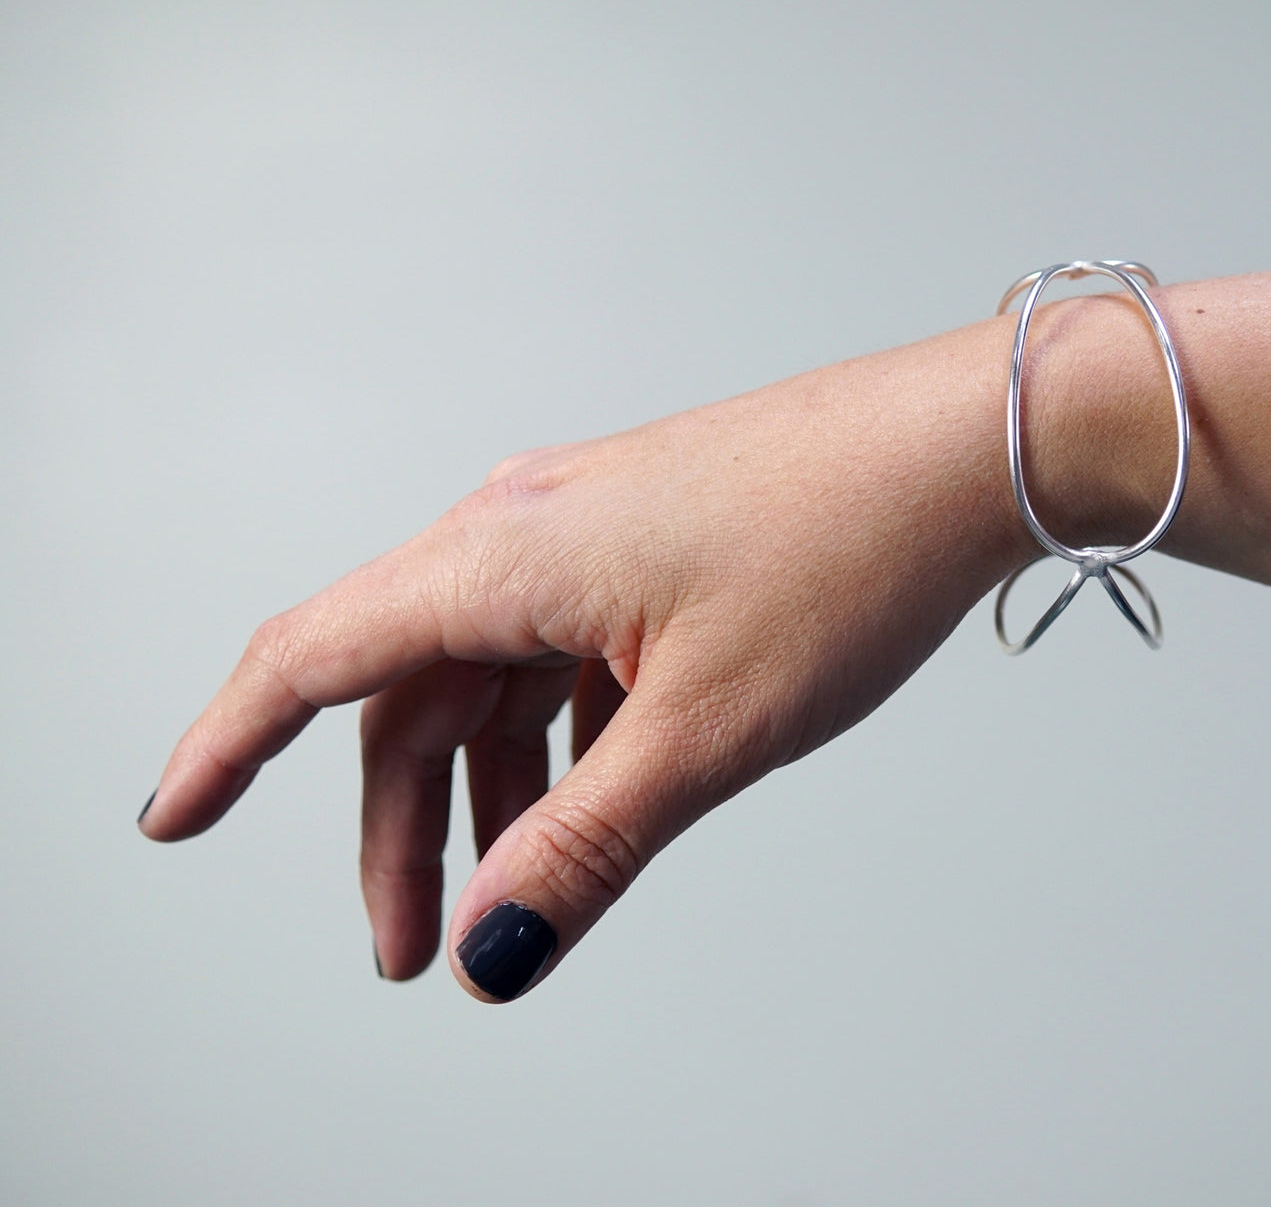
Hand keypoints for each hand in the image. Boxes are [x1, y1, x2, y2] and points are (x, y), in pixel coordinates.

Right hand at [140, 314, 1046, 1000]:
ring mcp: (591, 528)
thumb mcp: (705, 729)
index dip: (229, 746)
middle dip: (400, 826)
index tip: (172, 821)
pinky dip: (561, 734)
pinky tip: (602, 791)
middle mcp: (525, 526)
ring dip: (488, 786)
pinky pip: (565, 648)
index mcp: (503, 553)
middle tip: (414, 945)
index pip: (312, 657)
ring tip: (518, 885)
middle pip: (409, 691)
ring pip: (492, 675)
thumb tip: (492, 949)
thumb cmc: (850, 549)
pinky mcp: (650, 539)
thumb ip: (587, 844)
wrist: (969, 448)